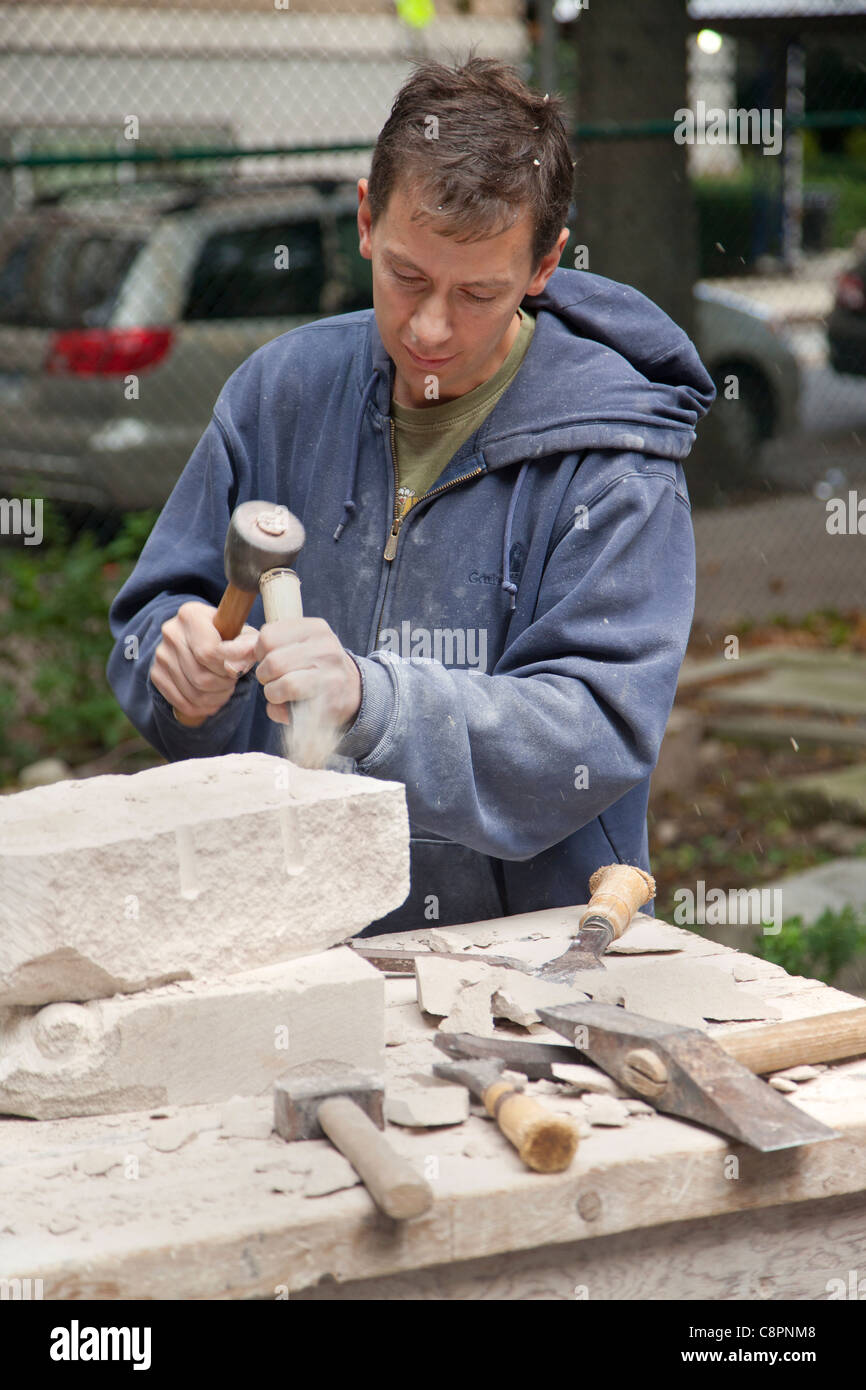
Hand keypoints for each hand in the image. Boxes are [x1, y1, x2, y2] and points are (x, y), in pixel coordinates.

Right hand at [150, 601, 258, 722]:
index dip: (228, 669)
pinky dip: (202, 708)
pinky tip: (212, 700)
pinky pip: (182, 703)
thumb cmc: (225, 635)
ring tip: (224, 689)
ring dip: (216, 698)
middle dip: (224, 686)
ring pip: (194, 694)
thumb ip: (246, 647)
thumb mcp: (240, 633)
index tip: (238, 670)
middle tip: (232, 681)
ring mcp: (161, 655)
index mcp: (191, 615)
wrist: (197, 638)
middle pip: (202, 677)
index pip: (209, 653)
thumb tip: (236, 667)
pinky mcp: (156, 674)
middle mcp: (171, 632)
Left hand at [255, 617, 361, 729]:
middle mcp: (327, 648)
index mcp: (315, 628)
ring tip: (284, 693)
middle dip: (265, 676)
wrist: (352, 693)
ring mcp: (331, 676)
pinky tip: (291, 707)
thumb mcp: (290, 647)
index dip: (261, 652)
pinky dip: (279, 711)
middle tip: (278, 679)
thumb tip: (223, 650)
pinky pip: (288, 708)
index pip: (267, 636)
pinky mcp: (329, 702)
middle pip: (271, 662)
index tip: (273, 658)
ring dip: (272, 693)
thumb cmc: (312, 667)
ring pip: (280, 685)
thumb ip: (254, 646)